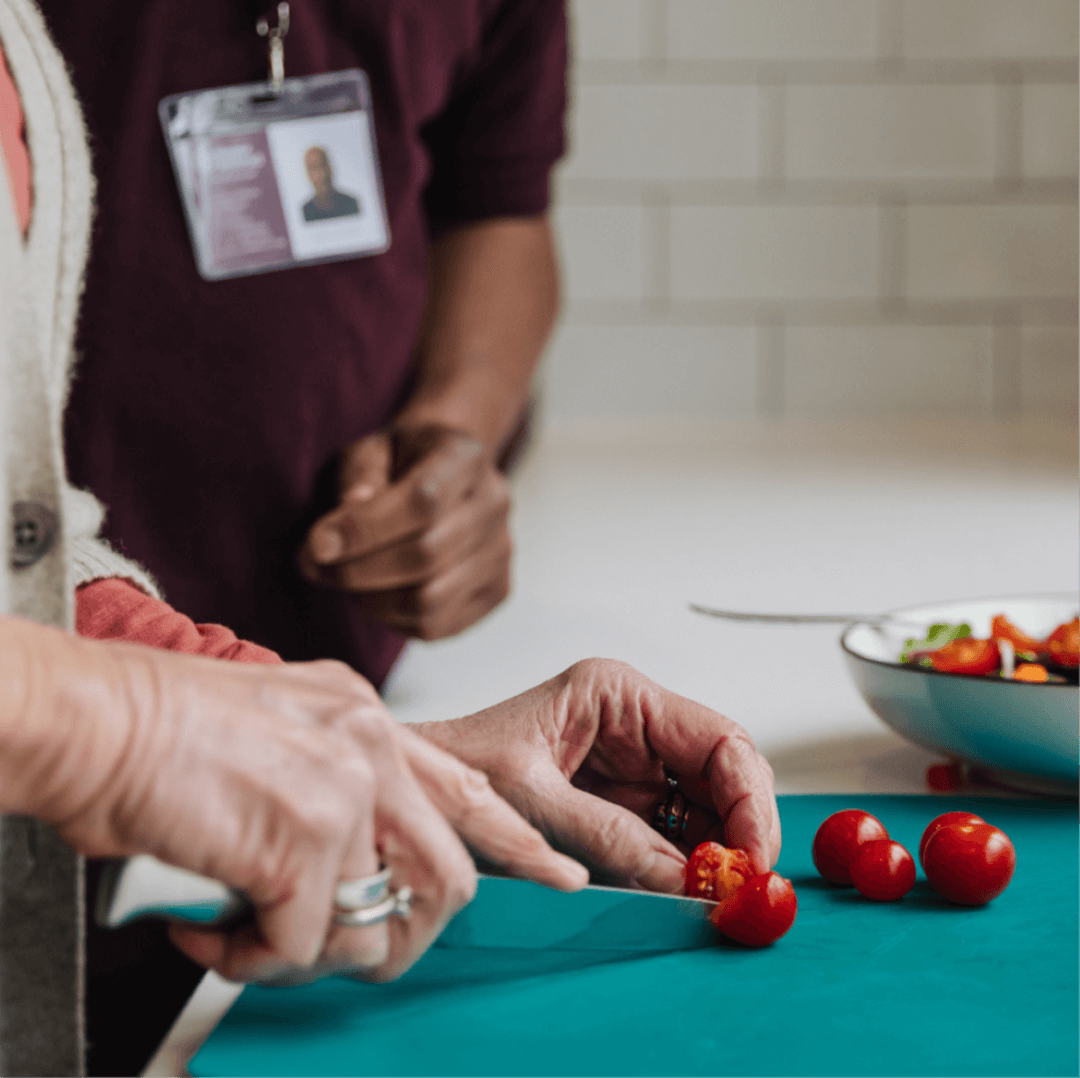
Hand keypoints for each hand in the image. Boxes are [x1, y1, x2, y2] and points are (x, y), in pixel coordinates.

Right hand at [7, 625, 583, 983]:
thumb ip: (328, 781)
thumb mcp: (274, 730)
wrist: (88, 717)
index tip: (558, 874)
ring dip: (307, 949)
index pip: (469, 784)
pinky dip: (249, 956)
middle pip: (448, 873)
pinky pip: (298, 945)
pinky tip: (207, 927)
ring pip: (369, 922)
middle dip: (400, 933)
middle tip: (342, 947)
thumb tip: (342, 861)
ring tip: (246, 934)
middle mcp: (367, 745)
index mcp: (364, 717)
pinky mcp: (300, 843)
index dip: (516, 839)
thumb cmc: (158, 727)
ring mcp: (342, 791)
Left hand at [298, 424, 511, 639]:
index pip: (422, 501)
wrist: (447, 477)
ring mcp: (502, 551)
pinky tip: (378, 594)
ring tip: (348, 581)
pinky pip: (436, 627)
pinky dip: (394, 619)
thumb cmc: (399, 463)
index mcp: (465, 456)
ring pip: (429, 600)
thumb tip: (336, 535)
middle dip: (357, 571)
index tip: (314, 546)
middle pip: (426, 555)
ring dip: (372, 600)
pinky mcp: (498, 590)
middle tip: (315, 568)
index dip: (364, 530)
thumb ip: (355, 482)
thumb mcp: (369, 451)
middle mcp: (495, 504)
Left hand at [416, 659, 780, 892]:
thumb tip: (687, 879)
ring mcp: (633, 764)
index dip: (748, 797)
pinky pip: (677, 833)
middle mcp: (634, 723)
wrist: (418, 788)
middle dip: (741, 830)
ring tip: (717, 896)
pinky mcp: (623, 802)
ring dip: (718, 852)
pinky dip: (690, 866)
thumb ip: (610, 838)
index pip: (717, 737)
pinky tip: (689, 891)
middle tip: (745, 886)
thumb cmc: (459, 766)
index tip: (752, 854)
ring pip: (708, 808)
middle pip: (724, 774)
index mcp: (617, 694)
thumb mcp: (532, 800)